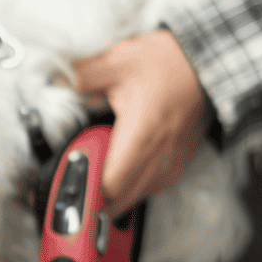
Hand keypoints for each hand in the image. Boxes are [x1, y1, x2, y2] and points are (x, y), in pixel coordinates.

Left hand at [73, 30, 206, 216]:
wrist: (207, 63)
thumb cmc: (166, 62)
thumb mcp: (117, 61)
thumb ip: (81, 76)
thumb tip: (55, 81)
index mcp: (140, 137)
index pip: (109, 186)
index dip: (86, 193)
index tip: (69, 186)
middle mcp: (158, 157)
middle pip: (120, 201)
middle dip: (95, 199)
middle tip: (76, 183)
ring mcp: (171, 163)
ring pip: (136, 197)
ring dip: (114, 194)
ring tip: (94, 178)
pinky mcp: (179, 163)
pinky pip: (152, 188)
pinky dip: (133, 187)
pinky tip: (121, 171)